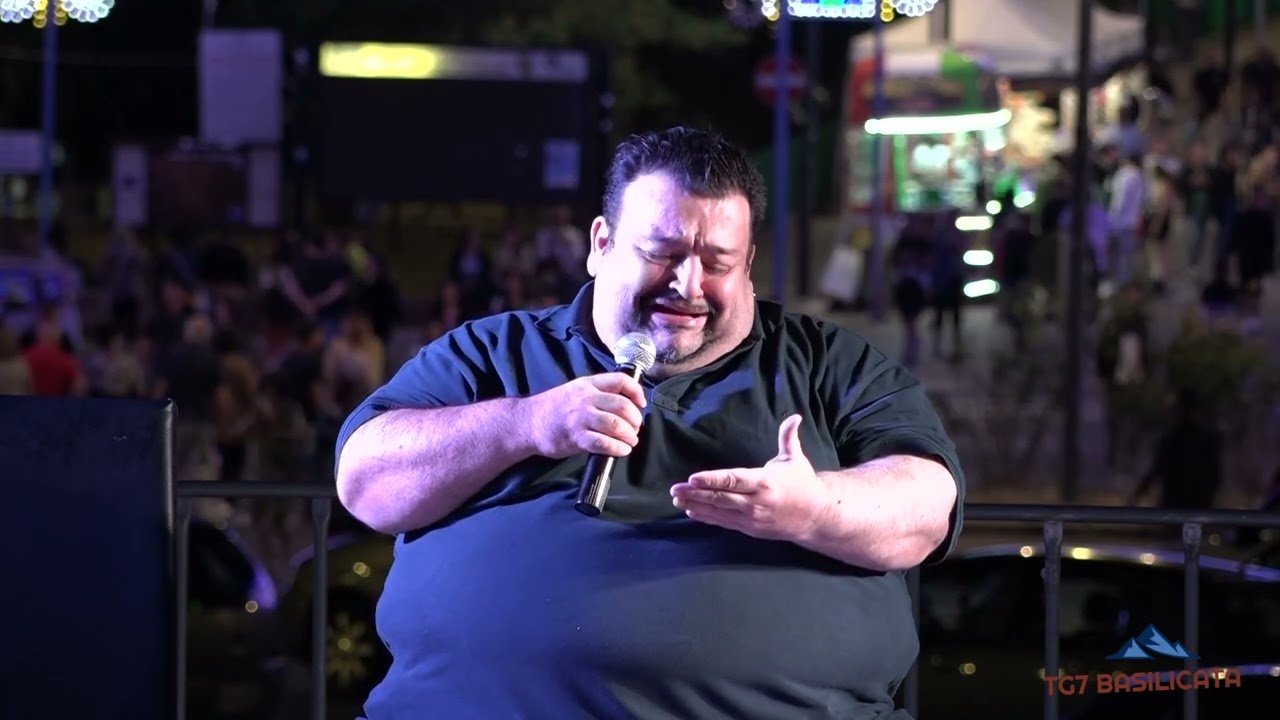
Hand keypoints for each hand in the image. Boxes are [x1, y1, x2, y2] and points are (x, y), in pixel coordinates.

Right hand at [523, 373, 646, 458]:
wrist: (528, 422)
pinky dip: (617, 448)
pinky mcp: (576, 437)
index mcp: (588, 384)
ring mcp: (580, 418)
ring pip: (615, 425)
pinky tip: (622, 450)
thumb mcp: (575, 390)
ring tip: (631, 441)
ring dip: (629, 435)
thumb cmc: (554, 408)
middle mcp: (586, 399)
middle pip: (622, 406)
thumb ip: (597, 393)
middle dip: (635, 419)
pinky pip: (604, 443)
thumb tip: (625, 404)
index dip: (636, 392)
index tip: (641, 404)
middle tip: (635, 428)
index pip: (620, 381)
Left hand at [670, 414, 830, 542]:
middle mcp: (756, 502)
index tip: (692, 478)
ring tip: (677, 499)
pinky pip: (724, 522)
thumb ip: (788, 438)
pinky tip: (692, 511)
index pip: (733, 480)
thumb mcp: (796, 459)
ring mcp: (752, 518)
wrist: (816, 517)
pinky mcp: (750, 528)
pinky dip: (707, 517)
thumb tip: (795, 416)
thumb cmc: (803, 484)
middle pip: (720, 497)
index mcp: (765, 482)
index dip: (711, 479)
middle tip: (675, 489)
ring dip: (696, 505)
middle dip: (696, 493)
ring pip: (719, 512)